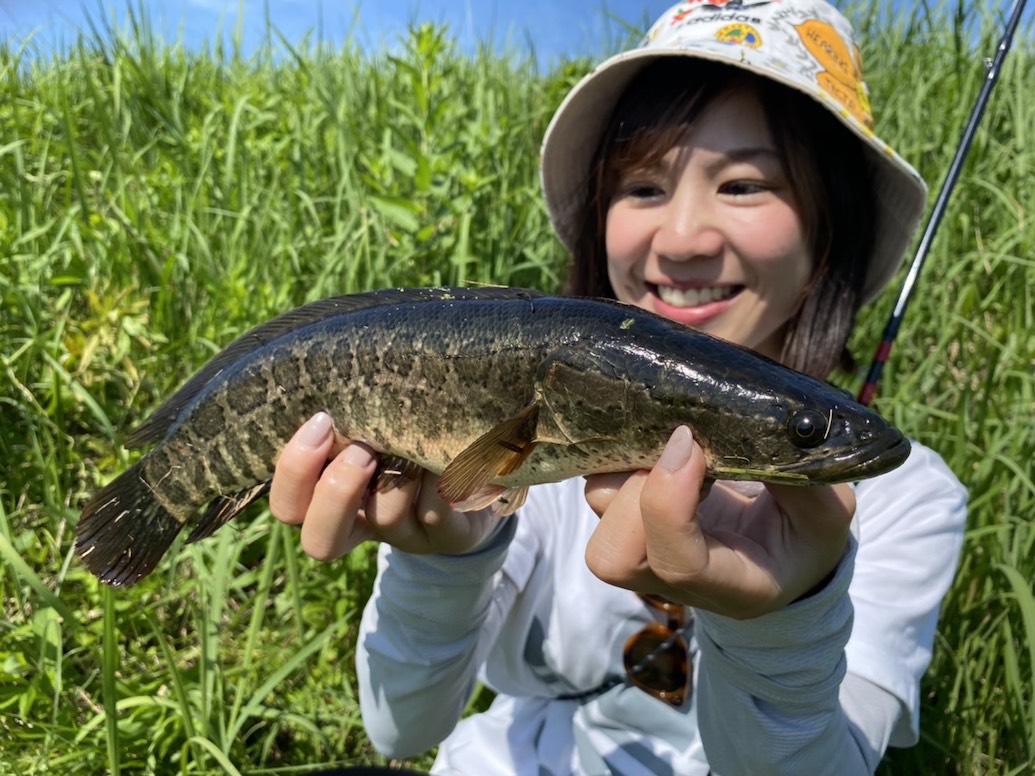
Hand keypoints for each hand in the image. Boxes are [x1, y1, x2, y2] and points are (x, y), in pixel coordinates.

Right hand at [269, 412, 502, 559]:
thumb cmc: (414, 435)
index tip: (323, 420)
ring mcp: (405, 536)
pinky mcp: (448, 537)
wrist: (480, 476)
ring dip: (398, 475)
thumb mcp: (378, 422)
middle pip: (319, 541)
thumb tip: (346, 360)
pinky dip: (439, 475)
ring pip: (385, 517)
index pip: (287, 505)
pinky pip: (436, 509)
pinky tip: (451, 450)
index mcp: (330, 497)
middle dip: (337, 491)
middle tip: (363, 451)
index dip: (295, 471)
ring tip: (416, 443)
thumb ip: (354, 408)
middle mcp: (362, 524)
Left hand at [583, 425, 854, 618]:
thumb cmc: (806, 536)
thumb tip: (776, 426)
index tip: (693, 445)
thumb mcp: (828, 514)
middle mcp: (673, 581)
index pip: (678, 566)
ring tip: (667, 441)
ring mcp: (643, 553)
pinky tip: (654, 440)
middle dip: (636, 492)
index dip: (670, 504)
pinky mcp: (627, 520)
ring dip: (621, 470)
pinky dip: (614, 458)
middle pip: (615, 556)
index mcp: (732, 589)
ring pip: (597, 516)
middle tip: (678, 445)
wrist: (781, 552)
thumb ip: (802, 481)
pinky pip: (598, 487)